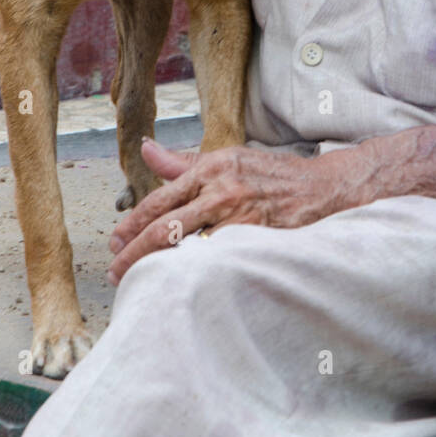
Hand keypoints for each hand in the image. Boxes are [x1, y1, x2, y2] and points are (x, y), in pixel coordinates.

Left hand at [106, 138, 353, 283]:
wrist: (321, 188)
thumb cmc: (270, 175)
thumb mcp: (226, 158)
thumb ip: (183, 162)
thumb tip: (146, 150)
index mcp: (210, 169)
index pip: (159, 200)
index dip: (131, 225)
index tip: (114, 242)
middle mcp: (221, 191)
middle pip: (164, 228)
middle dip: (134, 253)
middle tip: (116, 271)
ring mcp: (239, 217)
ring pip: (185, 248)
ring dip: (158, 269)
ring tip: (140, 284)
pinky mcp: (255, 240)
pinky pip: (215, 261)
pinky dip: (193, 274)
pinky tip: (178, 287)